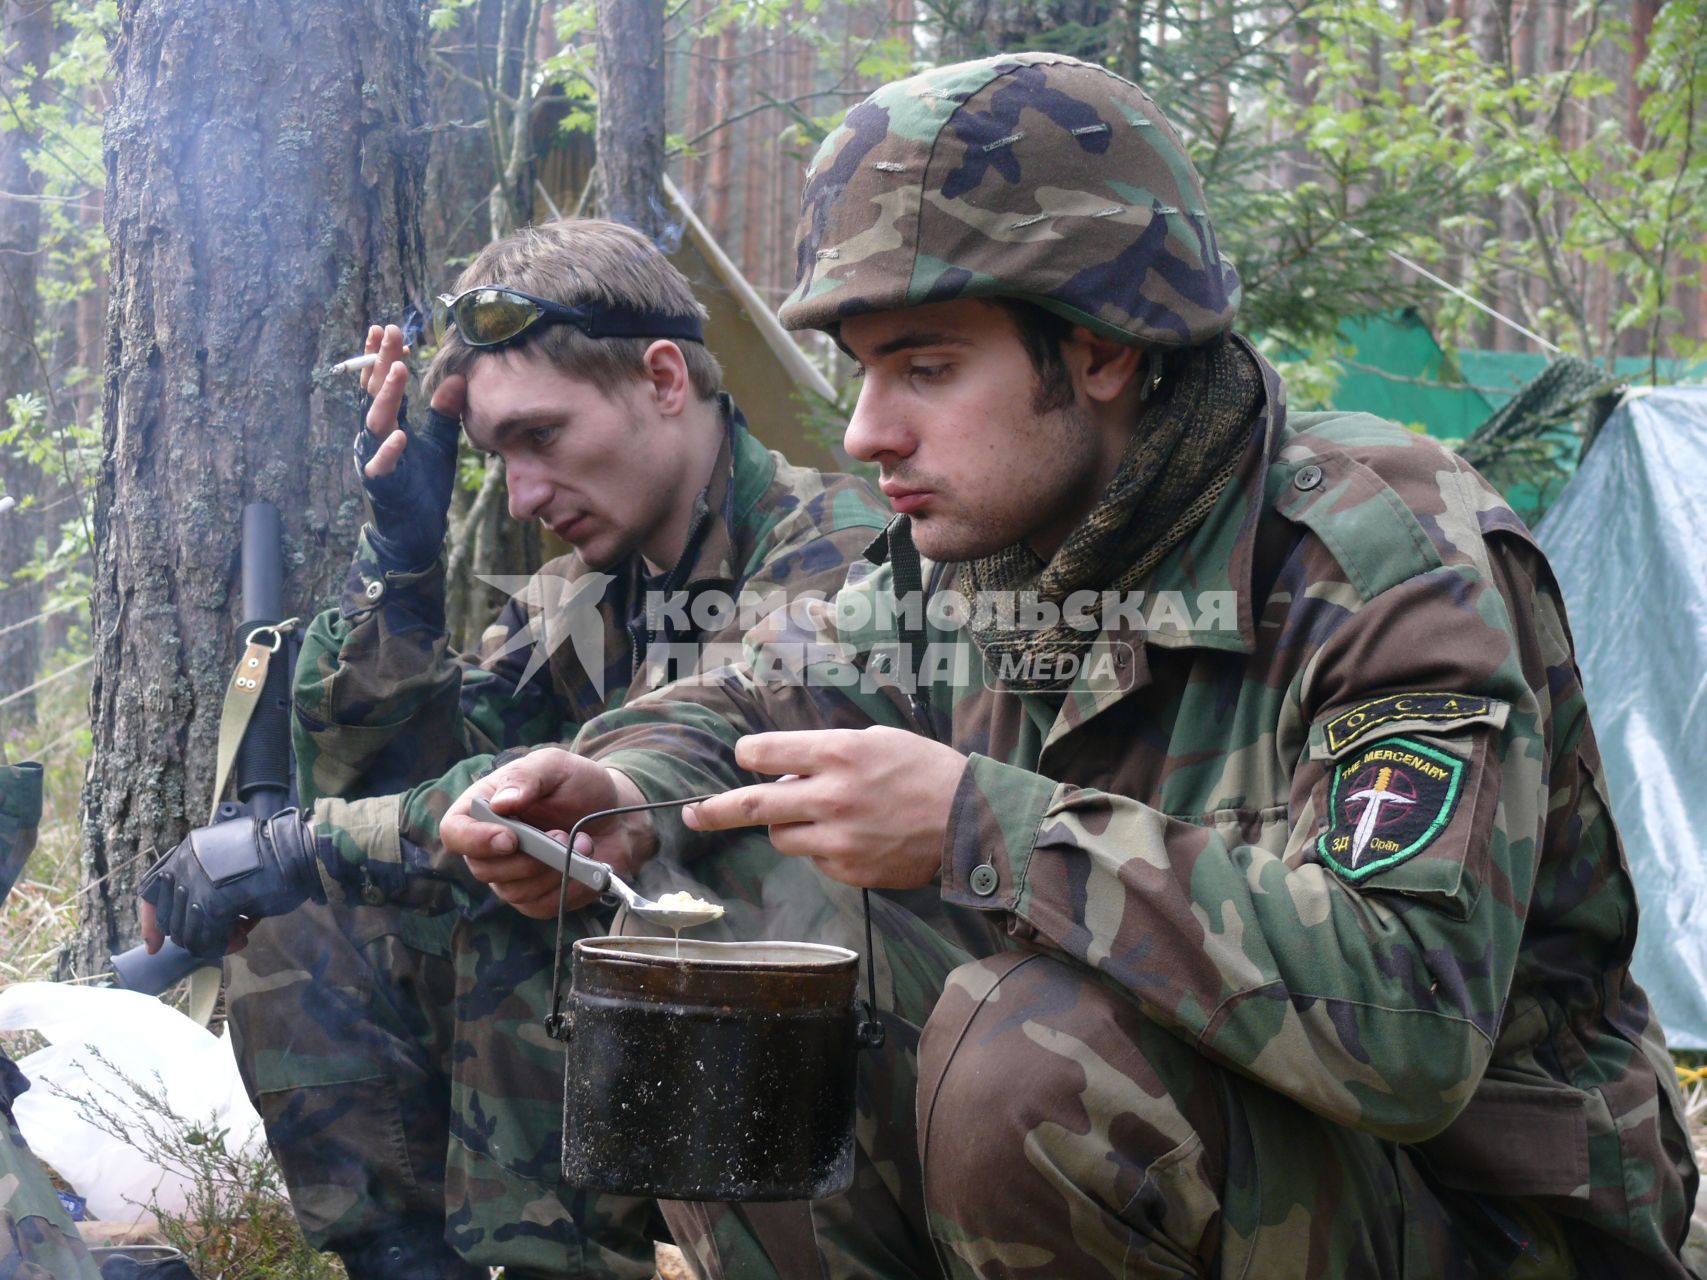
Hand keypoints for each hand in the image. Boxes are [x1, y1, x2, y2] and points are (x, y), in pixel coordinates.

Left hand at [137, 810, 325, 959]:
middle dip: (196, 933)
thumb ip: (206, 879)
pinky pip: (208, 941)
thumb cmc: (272, 854)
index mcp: (185, 851)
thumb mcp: (228, 859)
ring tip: (240, 933)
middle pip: (171, 920)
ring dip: (213, 940)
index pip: (150, 891)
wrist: (297, 851)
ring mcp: (195, 886)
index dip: (151, 921)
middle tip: (227, 930)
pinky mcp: (212, 905)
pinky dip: (224, 946)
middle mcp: (183, 867)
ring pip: (188, 934)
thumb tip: (194, 916)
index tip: (156, 945)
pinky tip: (243, 938)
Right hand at [354, 323, 465, 572]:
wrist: (415, 530)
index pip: (383, 382)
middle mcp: (375, 436)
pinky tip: (401, 435)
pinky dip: (389, 451)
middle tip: (388, 332)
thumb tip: (457, 378)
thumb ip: (443, 412)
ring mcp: (374, 458)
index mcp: (388, 423)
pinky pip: (381, 466)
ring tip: (398, 369)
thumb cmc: (423, 485)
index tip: (389, 328)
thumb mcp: (439, 442)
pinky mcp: (382, 485)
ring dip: (386, 395)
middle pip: (373, 392)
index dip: (384, 356)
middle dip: (380, 361)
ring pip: (374, 422)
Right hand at [441, 749, 654, 919]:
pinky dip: (566, 887)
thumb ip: (526, 778)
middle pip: (482, 869)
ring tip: (581, 843)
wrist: (616, 815)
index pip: (454, 832)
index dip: (474, 840)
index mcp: (484, 808)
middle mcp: (490, 847)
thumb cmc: (579, 786)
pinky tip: (584, 864)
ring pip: (513, 891)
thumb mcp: (555, 766)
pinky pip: (541, 906)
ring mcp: (511, 876)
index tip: (510, 838)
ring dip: (553, 870)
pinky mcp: (537, 897)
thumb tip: (501, 803)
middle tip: (562, 835)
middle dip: (527, 857)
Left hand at [682, 727, 967, 888]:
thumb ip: (826, 754)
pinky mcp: (847, 869)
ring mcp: (837, 838)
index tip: (745, 758)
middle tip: (691, 813)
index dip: (748, 755)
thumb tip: (785, 770)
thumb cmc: (924, 771)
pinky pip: (813, 858)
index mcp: (838, 754)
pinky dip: (821, 848)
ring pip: (779, 835)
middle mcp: (831, 796)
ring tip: (817, 815)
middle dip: (714, 809)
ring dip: (784, 824)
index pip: (763, 753)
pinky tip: (853, 836)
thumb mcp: (876, 741)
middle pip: (752, 804)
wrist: (969, 821)